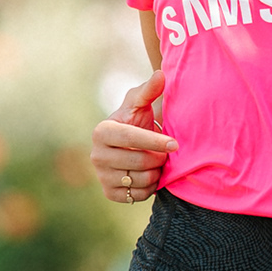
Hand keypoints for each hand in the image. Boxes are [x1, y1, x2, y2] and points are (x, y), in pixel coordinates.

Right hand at [92, 71, 175, 206]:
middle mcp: (96, 155)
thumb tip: (160, 75)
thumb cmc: (137, 119)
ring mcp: (101, 176)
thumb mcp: (141, 102)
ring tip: (158, 162)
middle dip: (159, 158)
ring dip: (156, 173)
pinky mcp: (109, 193)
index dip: (156, 142)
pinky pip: (137, 196)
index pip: (132, 139)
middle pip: (139, 162)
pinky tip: (150, 175)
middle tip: (165, 153)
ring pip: (140, 180)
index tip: (175, 144)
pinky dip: (149, 187)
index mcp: (102, 131)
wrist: (131, 145)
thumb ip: (150, 89)